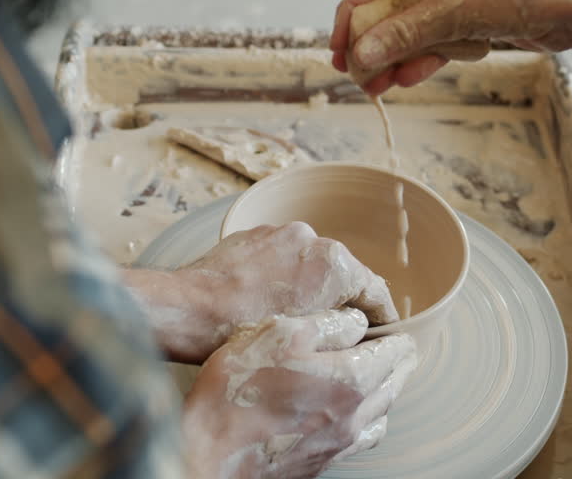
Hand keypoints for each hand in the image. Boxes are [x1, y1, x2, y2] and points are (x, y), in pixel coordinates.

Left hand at [123, 222, 399, 362]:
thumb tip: (360, 329)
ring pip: (310, 265)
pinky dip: (281, 275)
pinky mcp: (255, 234)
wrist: (188, 309)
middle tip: (337, 335)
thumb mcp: (308, 338)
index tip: (382, 338)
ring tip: (294, 319)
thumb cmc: (243, 331)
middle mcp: (313, 239)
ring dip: (310, 288)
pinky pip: (281, 256)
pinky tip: (265, 301)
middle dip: (343, 304)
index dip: (383, 321)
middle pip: (344, 276)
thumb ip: (344, 326)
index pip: (377, 293)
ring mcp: (281, 232)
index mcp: (336, 264)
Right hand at [183, 309, 416, 478]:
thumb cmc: (238, 389)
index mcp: (349, 379)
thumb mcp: (278, 333)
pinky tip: (351, 415)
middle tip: (400, 351)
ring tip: (380, 380)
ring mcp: (338, 444)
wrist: (210, 450)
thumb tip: (356, 321)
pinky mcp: (320, 461)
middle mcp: (352, 415)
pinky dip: (367, 421)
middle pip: (393, 386)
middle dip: (399, 365)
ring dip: (386, 394)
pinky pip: (359, 440)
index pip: (392, 354)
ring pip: (380, 416)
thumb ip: (326, 324)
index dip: (397, 337)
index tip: (400, 331)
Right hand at [330, 0, 571, 93]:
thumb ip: (404, 32)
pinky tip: (408, 77)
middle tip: (358, 78)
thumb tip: (360, 55)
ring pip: (412, 24)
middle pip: (392, 3)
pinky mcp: (473, 9)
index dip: (352, 17)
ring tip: (380, 87)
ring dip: (398, 55)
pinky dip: (424, 55)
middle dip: (376, 43)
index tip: (339, 53)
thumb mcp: (457, 12)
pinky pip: (436, 34)